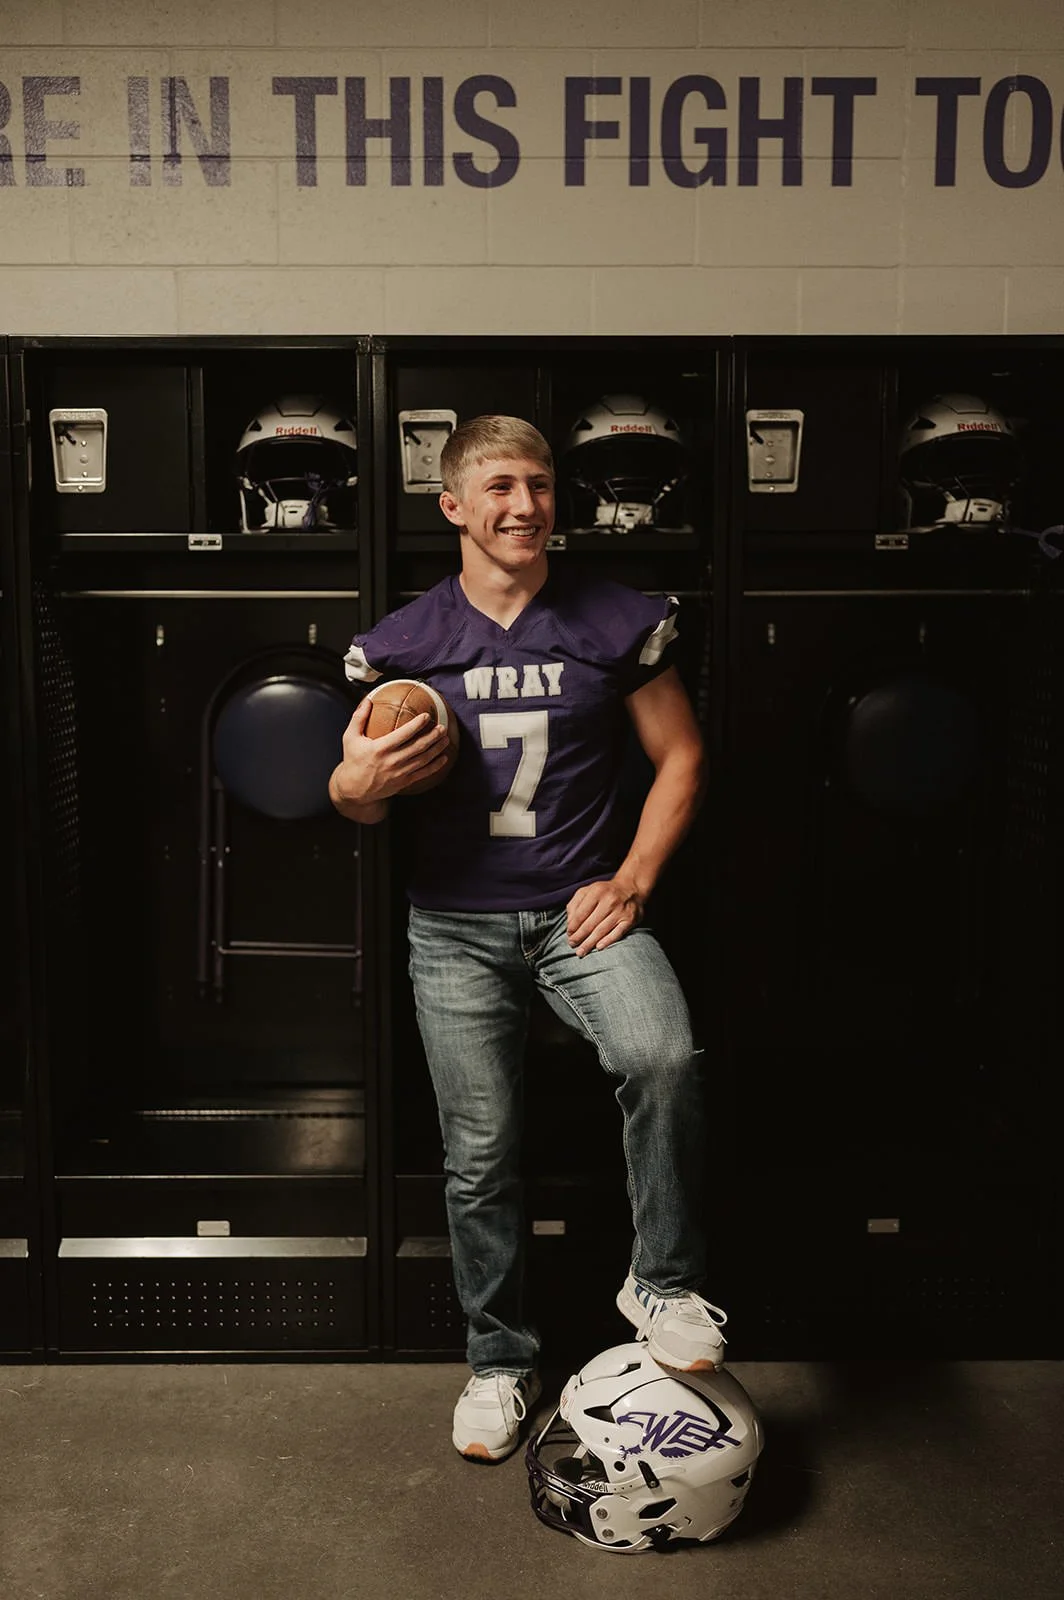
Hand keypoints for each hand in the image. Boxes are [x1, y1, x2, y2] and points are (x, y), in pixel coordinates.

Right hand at [335, 696, 450, 802]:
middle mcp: (392, 761)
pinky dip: (435, 766)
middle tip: (442, 727)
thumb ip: (359, 718)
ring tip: (446, 739)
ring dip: (437, 749)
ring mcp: (399, 773)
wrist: (354, 790)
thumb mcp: (350, 738)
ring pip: (423, 760)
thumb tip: (367, 699)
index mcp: (380, 748)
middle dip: (433, 736)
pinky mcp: (404, 782)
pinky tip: (444, 759)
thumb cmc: (353, 761)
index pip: (403, 734)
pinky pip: (423, 773)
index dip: (417, 724)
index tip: (427, 716)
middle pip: (418, 747)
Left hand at [565, 876, 644, 956]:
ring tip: (581, 951)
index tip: (569, 934)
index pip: (581, 913)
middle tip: (572, 944)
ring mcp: (620, 911)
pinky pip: (617, 933)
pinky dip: (607, 941)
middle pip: (590, 923)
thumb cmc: (605, 892)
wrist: (631, 888)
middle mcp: (609, 900)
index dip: (573, 926)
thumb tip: (570, 924)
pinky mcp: (630, 919)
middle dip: (579, 936)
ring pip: (602, 930)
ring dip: (589, 943)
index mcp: (597, 892)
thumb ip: (575, 904)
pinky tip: (598, 947)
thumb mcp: (588, 890)